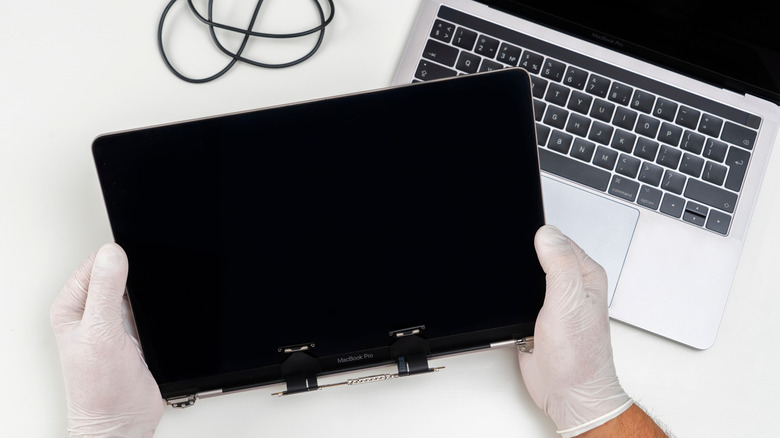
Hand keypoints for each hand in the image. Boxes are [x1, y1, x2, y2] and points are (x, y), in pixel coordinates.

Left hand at [51, 243, 163, 437]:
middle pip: (115, 274)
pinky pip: (147, 309)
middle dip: (132, 274)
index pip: (93, 265)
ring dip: (145, 293)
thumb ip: (106, 290)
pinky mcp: (133, 334)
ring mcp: (112, 324)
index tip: (130, 262)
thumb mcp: (101, 332)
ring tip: (146, 305)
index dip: (114, 259)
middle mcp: (89, 314)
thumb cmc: (99, 389)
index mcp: (70, 308)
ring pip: (133, 291)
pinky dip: (155, 309)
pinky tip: (155, 317)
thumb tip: (112, 254)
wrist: (123, 421)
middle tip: (141, 285)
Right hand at [518, 225, 631, 436]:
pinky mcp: (534, 317)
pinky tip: (507, 305)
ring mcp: (552, 301)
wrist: (568, 394)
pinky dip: (507, 300)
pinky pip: (515, 298)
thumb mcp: (569, 302)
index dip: (537, 239)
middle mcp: (570, 285)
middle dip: (521, 259)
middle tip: (513, 270)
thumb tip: (547, 233)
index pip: (558, 240)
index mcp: (585, 274)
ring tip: (511, 289)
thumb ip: (559, 264)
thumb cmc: (579, 358)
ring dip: (513, 281)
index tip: (522, 244)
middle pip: (538, 255)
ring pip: (524, 276)